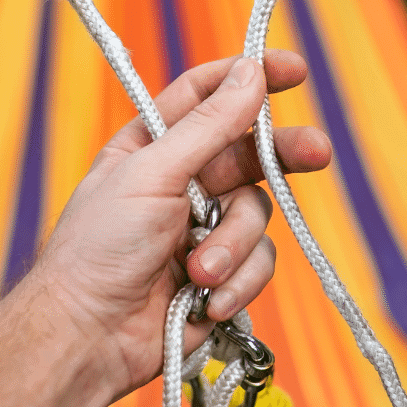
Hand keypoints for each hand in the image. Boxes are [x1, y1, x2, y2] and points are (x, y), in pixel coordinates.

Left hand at [29, 49, 331, 400]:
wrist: (90, 337)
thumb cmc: (99, 249)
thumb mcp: (151, 173)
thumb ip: (207, 126)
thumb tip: (250, 73)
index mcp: (154, 146)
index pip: (208, 95)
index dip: (249, 78)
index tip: (293, 70)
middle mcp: (184, 182)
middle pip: (251, 153)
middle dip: (282, 156)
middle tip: (316, 152)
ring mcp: (205, 229)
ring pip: (258, 214)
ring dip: (233, 246)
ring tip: (198, 270)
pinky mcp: (222, 274)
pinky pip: (259, 263)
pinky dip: (237, 282)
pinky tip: (207, 300)